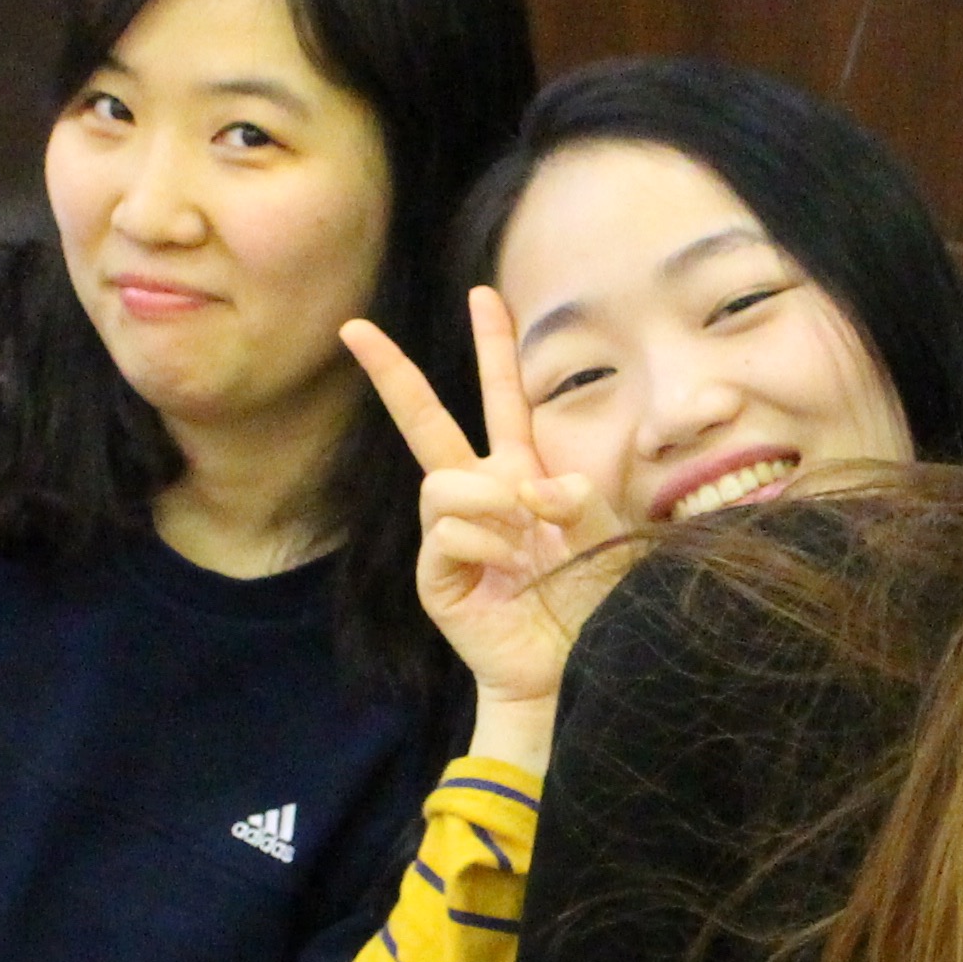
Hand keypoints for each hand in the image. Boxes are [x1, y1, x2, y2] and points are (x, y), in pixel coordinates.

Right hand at [341, 289, 631, 763]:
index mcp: (522, 475)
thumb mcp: (606, 533)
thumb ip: (580, 496)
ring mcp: (451, 536)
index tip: (485, 294)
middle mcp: (479, 498)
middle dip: (393, 374)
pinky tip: (508, 569)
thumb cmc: (593, 600)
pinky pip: (448, 532)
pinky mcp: (437, 575)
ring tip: (524, 541)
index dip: (494, 346)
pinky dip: (486, 543)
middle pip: (427, 423)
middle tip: (356, 329)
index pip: (503, 399)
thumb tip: (531, 486)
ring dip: (492, 503)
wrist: (573, 667)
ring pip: (444, 483)